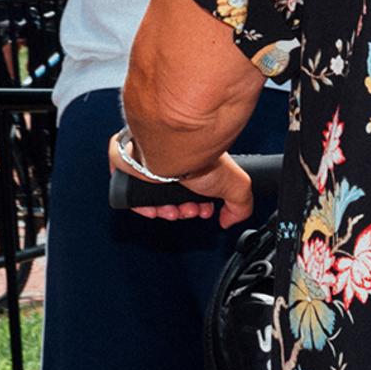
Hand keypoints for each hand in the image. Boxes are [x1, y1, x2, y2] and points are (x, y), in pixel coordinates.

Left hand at [130, 152, 257, 228]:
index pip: (196, 190)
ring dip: (165, 211)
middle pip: (176, 197)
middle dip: (184, 210)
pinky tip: (153, 208)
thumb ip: (241, 206)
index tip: (204, 210)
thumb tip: (229, 220)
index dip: (201, 206)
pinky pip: (131, 194)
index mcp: (197, 160)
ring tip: (172, 210)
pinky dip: (142, 206)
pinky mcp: (129, 167)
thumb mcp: (236, 185)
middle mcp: (174, 160)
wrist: (169, 149)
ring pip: (154, 197)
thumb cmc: (199, 158)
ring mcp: (151, 164)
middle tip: (189, 210)